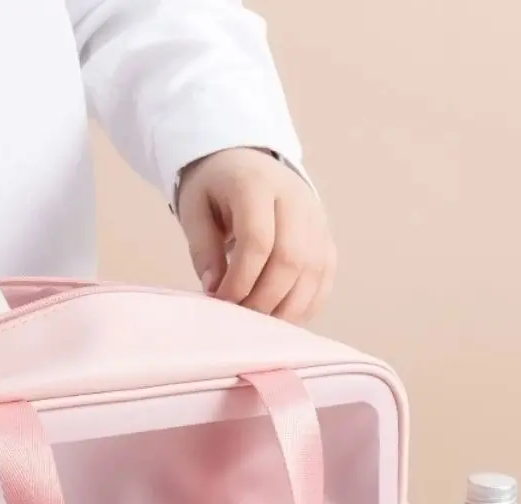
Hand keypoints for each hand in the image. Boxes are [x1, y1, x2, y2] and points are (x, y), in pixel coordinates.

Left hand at [177, 147, 335, 324]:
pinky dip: (306, 305)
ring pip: (312, 272)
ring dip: (286, 308)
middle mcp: (296, 200)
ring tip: (257, 323)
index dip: (240, 279)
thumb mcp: (194, 209)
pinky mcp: (325, 238)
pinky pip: (324, 277)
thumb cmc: (215, 188)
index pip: (258, 240)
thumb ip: (203, 249)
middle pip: (291, 259)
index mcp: (257, 185)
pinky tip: (281, 318)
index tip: (220, 301)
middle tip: (239, 318)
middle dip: (263, 299)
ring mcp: (316, 219)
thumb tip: (215, 291)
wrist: (247, 163)